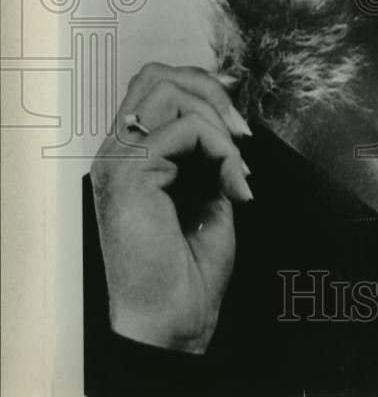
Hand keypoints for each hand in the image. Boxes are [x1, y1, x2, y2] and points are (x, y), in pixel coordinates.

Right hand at [90, 62, 253, 353]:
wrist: (175, 320)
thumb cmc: (189, 270)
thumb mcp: (206, 194)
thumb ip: (207, 153)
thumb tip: (230, 119)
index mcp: (131, 157)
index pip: (154, 86)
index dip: (202, 87)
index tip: (239, 119)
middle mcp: (116, 154)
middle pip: (157, 75)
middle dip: (211, 92)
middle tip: (242, 135)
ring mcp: (118, 161)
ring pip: (169, 92)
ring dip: (218, 121)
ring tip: (237, 167)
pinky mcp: (129, 174)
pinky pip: (186, 130)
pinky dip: (221, 151)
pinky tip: (234, 187)